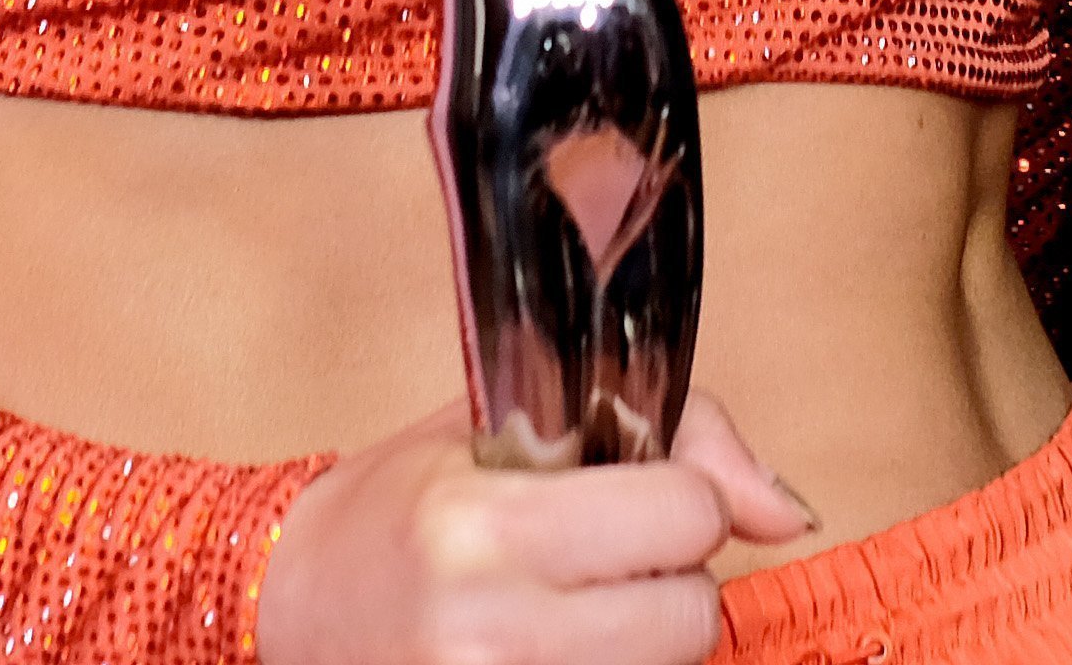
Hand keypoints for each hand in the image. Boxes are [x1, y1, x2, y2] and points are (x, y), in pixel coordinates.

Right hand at [257, 391, 818, 664]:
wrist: (280, 609)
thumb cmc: (394, 512)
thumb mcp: (508, 429)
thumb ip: (667, 438)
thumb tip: (791, 514)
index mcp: (485, 524)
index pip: (688, 512)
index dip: (676, 499)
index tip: (628, 496)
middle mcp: (488, 627)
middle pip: (692, 613)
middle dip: (667, 581)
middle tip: (596, 564)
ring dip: (644, 641)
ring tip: (572, 613)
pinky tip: (558, 650)